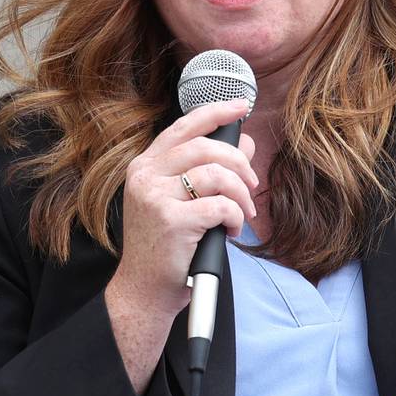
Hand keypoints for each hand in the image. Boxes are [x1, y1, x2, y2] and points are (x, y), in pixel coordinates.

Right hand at [105, 99, 257, 389]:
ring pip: (217, 174)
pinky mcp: (171, 220)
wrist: (145, 290)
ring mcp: (155, 197)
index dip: (216, 111)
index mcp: (145, 167)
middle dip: (240, 165)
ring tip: (243, 215)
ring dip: (241, 194)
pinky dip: (236, 217)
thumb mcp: (183, 202)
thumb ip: (209, 171)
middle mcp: (145, 176)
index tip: (242, 105)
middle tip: (251, 186)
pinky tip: (232, 230)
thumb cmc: (166, 248)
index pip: (184, 127)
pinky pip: (220, 205)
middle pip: (206, 148)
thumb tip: (246, 142)